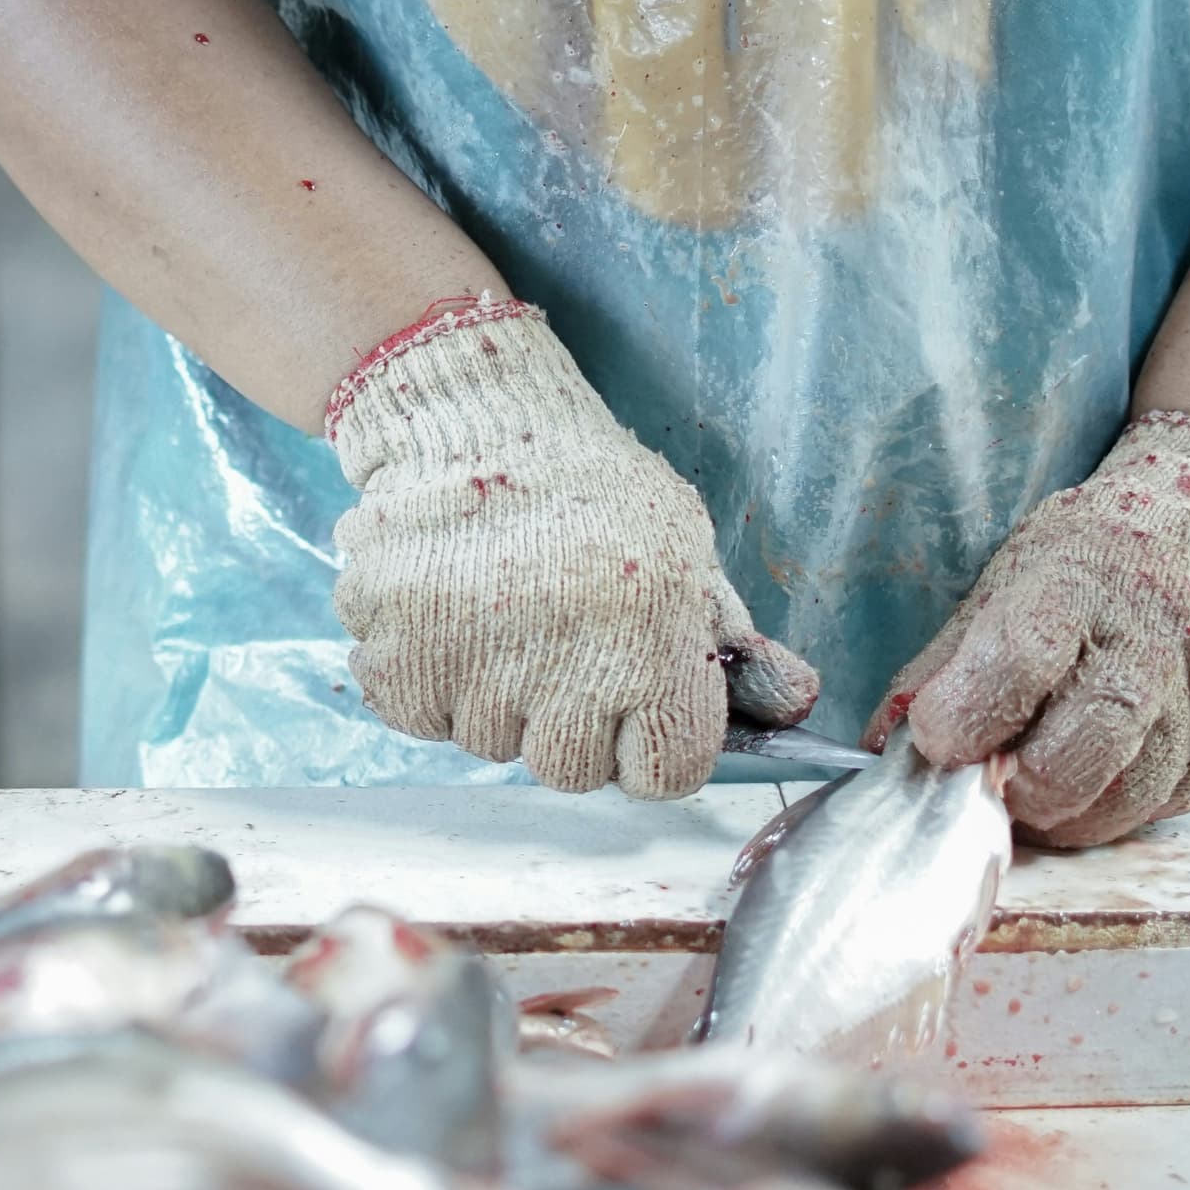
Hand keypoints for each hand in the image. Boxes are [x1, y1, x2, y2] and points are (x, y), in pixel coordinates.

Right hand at [329, 299, 817, 798]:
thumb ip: (730, 636)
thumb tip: (792, 703)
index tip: (635, 710)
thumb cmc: (592, 487)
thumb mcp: (684, 549)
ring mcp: (474, 670)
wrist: (478, 417)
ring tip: (500, 618)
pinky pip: (419, 717)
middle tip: (557, 650)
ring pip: (489, 744)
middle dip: (567, 723)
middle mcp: (565, 671)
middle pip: (570, 770)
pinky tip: (450, 620)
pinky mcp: (397, 656)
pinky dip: (428, 681)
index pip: (665, 772)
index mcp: (652, 644)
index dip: (652, 747)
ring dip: (494, 698)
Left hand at [874, 410, 1189, 847]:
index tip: (938, 739)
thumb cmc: (1097, 559)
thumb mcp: (1008, 579)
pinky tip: (1119, 761)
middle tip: (999, 783)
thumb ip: (945, 666)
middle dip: (1022, 791)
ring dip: (1073, 810)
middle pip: (1081, 755)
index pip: (1020, 660)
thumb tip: (883, 747)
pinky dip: (1130, 801)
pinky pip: (1177, 804)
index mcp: (1082, 582)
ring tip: (1053, 775)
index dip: (967, 716)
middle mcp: (1160, 635)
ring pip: (1129, 803)